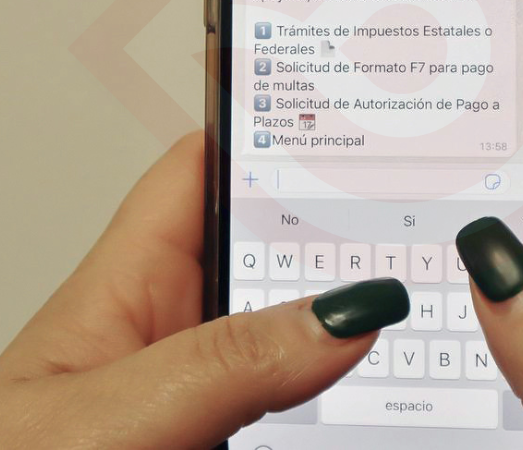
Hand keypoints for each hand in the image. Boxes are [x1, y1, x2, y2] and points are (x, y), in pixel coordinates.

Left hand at [0, 133, 407, 448]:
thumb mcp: (106, 416)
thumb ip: (222, 361)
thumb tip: (345, 308)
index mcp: (124, 285)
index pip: (202, 171)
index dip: (268, 130)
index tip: (341, 106)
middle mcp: (171, 332)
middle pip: (271, 252)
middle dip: (339, 230)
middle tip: (411, 220)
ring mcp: (204, 394)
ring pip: (298, 333)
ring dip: (351, 321)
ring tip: (416, 309)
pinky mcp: (227, 439)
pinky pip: (304, 406)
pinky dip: (347, 394)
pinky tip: (383, 390)